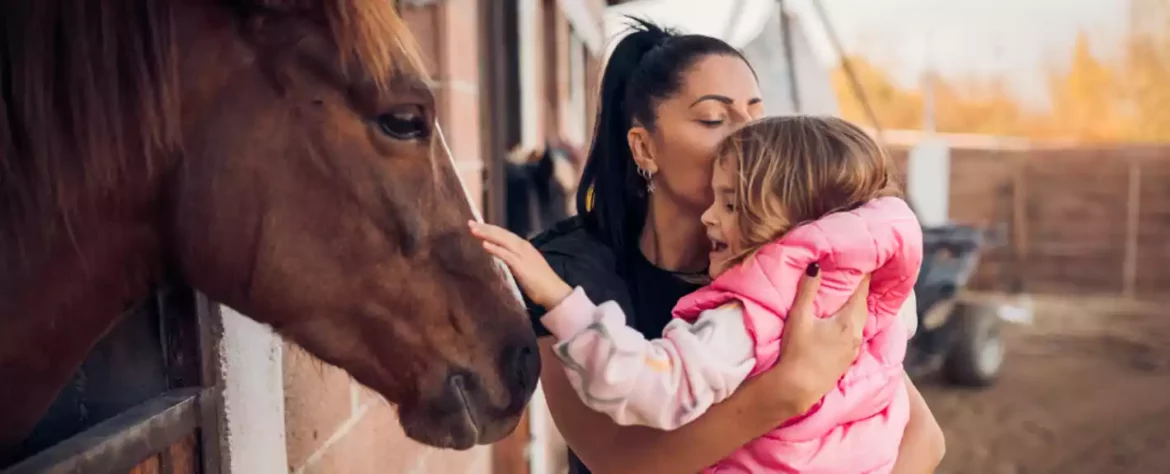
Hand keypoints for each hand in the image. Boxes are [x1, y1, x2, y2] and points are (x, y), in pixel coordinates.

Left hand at [468, 221, 572, 307]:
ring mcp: (522, 255)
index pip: (505, 235)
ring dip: (487, 234)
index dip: (491, 229)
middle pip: (502, 234)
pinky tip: (484, 244)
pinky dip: (495, 248)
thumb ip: (515, 259)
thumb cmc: (541, 282)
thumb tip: (503, 257)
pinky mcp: (521, 265)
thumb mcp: (526, 266)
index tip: (478, 225)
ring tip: (473, 229)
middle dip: (486, 228)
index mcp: (524, 247)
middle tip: (470, 223)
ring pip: (502, 240)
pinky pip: (505, 255)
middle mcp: (523, 247)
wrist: (554, 291)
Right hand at [771, 264, 867, 412]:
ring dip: (858, 308)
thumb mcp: (799, 317)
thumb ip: (807, 290)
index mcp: (848, 322)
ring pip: (860, 322)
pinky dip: (853, 324)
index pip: (861, 292)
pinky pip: (856, 335)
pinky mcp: (847, 360)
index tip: (868, 263)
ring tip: (853, 297)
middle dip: (862, 291)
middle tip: (862, 276)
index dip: (865, 276)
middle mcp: (856, 335)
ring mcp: (853, 350)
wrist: (798, 387)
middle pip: (863, 307)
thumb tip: (815, 265)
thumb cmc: (797, 351)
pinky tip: (845, 325)